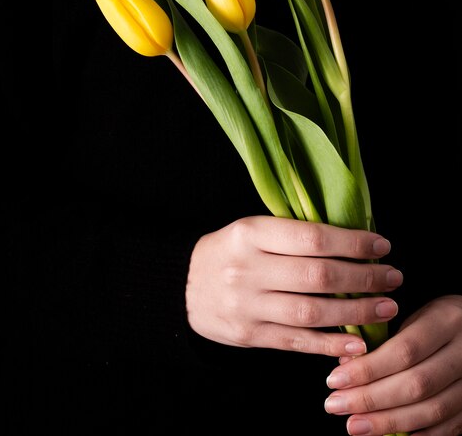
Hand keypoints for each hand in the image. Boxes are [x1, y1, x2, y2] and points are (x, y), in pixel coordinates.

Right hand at [185, 215, 402, 357]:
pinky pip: (297, 342)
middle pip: (317, 276)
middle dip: (363, 278)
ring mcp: (246, 306)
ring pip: (311, 312)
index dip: (352, 243)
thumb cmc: (228, 251)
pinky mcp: (247, 336)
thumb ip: (293, 236)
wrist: (181, 285)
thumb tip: (352, 244)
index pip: (312, 238)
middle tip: (393, 278)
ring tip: (386, 308)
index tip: (381, 246)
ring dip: (356, 312)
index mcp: (250, 234)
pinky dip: (331, 344)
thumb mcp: (252, 229)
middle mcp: (247, 269)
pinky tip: (358, 342)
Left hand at [324, 294, 461, 434]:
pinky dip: (419, 434)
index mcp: (445, 320)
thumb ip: (384, 337)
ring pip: (432, 409)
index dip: (367, 369)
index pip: (403, 351)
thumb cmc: (438, 318)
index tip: (335, 379)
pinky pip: (450, 425)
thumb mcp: (414, 313)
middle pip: (416, 384)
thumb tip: (345, 364)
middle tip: (336, 405)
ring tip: (354, 424)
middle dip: (370, 399)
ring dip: (388, 421)